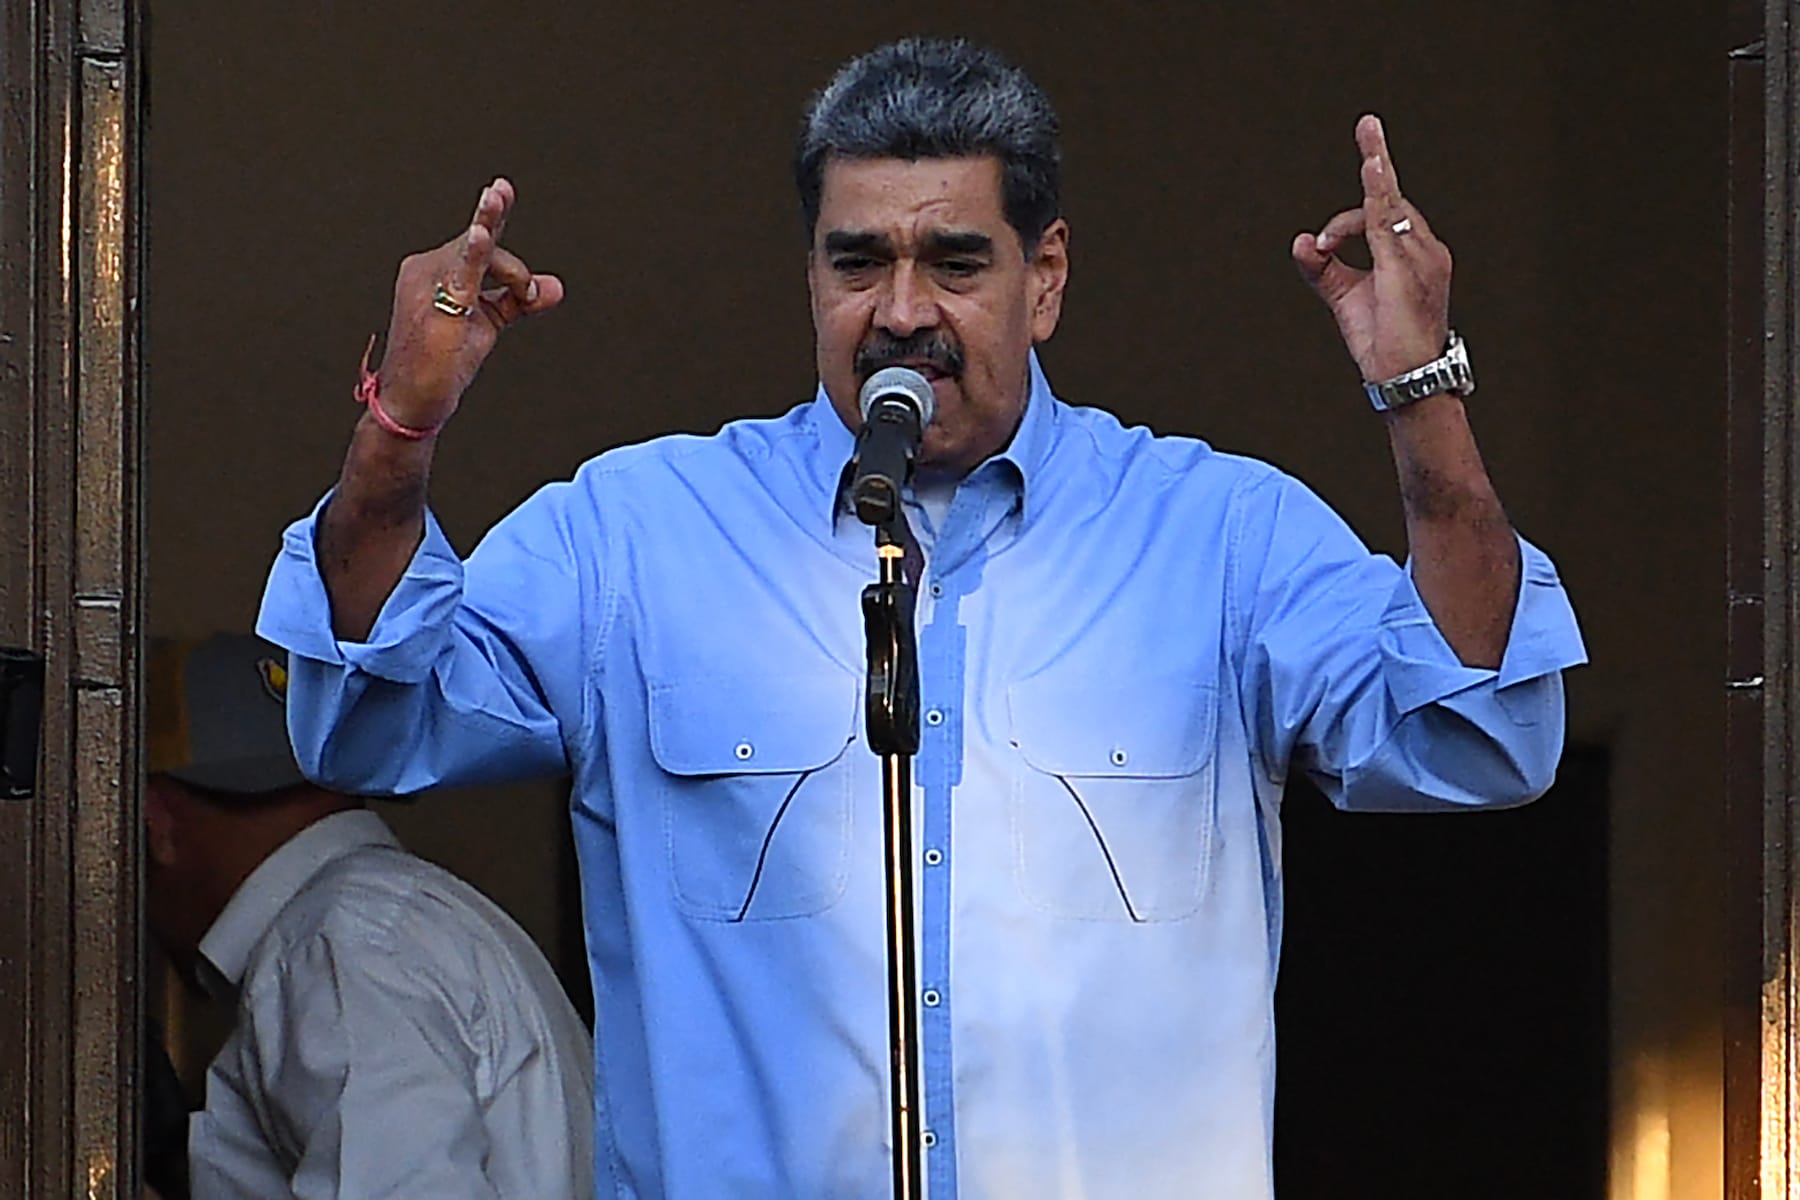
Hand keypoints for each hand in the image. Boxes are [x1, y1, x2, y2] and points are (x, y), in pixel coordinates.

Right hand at [375, 178, 564, 427]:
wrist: (413, 401)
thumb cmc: (441, 362)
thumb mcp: (486, 324)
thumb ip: (517, 302)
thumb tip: (555, 287)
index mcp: (435, 268)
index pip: (475, 239)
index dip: (493, 215)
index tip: (502, 188)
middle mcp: (426, 268)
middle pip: (484, 246)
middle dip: (513, 272)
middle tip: (522, 277)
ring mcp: (428, 285)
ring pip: (483, 257)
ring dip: (512, 277)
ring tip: (525, 292)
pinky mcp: (438, 307)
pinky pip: (461, 273)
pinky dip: (474, 252)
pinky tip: (481, 233)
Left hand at [1291, 115, 1450, 383]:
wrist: (1405, 379)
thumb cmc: (1384, 343)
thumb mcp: (1345, 298)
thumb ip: (1323, 269)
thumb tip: (1300, 241)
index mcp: (1414, 254)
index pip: (1389, 209)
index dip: (1365, 192)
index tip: (1355, 162)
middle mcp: (1425, 250)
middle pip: (1389, 201)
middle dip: (1372, 167)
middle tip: (1360, 142)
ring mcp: (1420, 256)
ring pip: (1383, 209)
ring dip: (1344, 222)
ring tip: (1324, 248)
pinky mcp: (1405, 267)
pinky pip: (1388, 220)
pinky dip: (1377, 193)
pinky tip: (1371, 167)